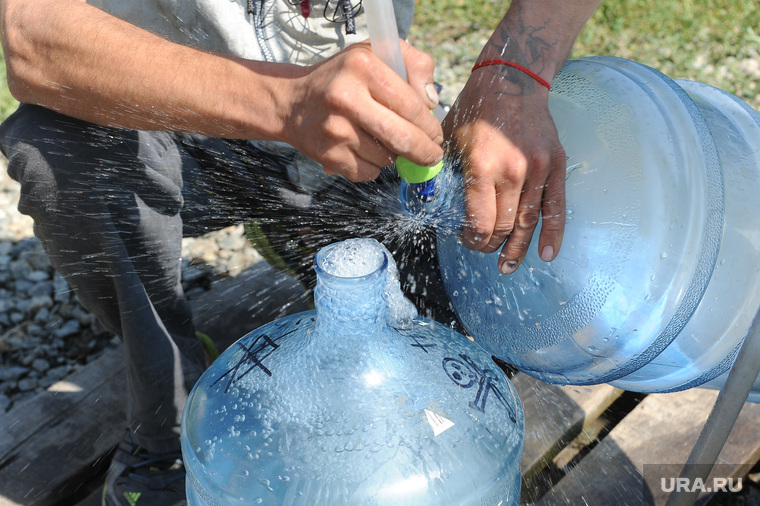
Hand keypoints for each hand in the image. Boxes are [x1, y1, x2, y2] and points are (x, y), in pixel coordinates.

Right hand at [283, 40, 442, 181]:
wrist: (292, 102)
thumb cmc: (343, 78)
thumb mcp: (377, 54)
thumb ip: (415, 65)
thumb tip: (432, 102)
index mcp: (363, 67)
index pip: (412, 106)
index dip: (430, 126)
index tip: (436, 135)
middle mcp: (346, 98)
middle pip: (403, 138)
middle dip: (425, 152)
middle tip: (432, 155)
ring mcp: (335, 130)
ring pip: (387, 158)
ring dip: (394, 155)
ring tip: (383, 140)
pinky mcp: (329, 156)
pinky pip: (369, 172)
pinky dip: (374, 166)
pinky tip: (363, 149)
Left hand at [443, 66, 565, 273]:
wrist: (512, 80)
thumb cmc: (475, 109)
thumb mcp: (446, 138)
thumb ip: (436, 170)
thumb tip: (422, 197)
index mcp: (482, 167)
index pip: (480, 222)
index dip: (472, 239)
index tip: (465, 239)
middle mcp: (513, 172)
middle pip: (503, 226)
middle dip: (490, 245)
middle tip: (482, 250)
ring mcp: (537, 169)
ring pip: (528, 222)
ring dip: (517, 249)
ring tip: (508, 266)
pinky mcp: (554, 165)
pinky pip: (556, 206)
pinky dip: (553, 233)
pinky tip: (547, 254)